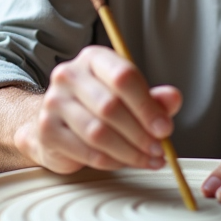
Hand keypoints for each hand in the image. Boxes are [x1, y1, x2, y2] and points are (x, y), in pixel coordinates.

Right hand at [12, 45, 181, 174]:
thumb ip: (152, 98)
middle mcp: (69, 75)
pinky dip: (112, 162)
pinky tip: (125, 162)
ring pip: (98, 133)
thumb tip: (173, 99)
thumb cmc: (97, 104)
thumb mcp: (129, 96)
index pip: (123, 76)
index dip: (147, 106)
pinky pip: (87, 152)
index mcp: (94, 59)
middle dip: (140, 133)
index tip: (165, 128)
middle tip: (159, 148)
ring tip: (147, 159)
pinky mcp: (47, 131)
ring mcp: (54, 103)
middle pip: (110, 106)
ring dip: (129, 151)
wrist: (56, 121)